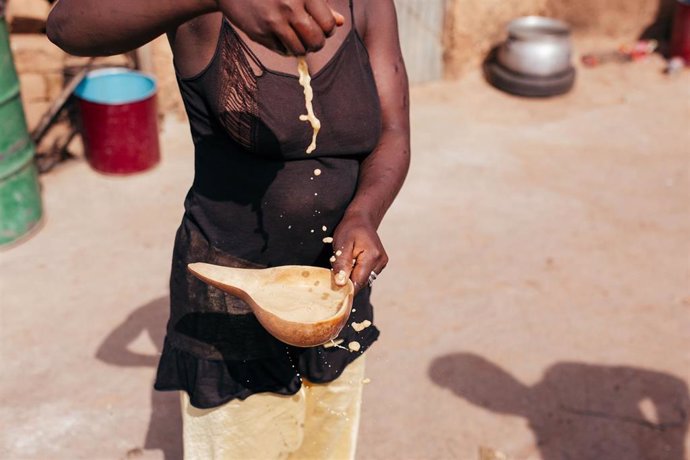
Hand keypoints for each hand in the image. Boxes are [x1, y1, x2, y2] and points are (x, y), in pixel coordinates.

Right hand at [217, 0, 344, 54]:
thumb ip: (319, 5)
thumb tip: (340, 22)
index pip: (327, 24)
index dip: (327, 31)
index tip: (321, 29)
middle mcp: (290, 5)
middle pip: (316, 40)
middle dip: (316, 44)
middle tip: (310, 39)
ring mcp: (274, 20)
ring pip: (300, 50)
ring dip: (301, 49)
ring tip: (295, 39)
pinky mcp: (261, 32)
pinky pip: (282, 51)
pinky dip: (285, 49)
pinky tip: (279, 37)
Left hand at [330, 212, 388, 293]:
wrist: (362, 218)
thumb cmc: (350, 229)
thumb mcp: (342, 244)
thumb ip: (342, 264)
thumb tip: (341, 283)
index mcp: (372, 257)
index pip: (358, 282)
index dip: (346, 288)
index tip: (334, 291)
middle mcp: (380, 262)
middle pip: (361, 282)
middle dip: (348, 280)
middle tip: (337, 270)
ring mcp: (382, 263)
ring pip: (364, 279)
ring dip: (353, 275)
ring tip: (346, 262)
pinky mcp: (380, 263)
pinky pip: (367, 274)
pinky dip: (358, 272)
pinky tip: (353, 262)